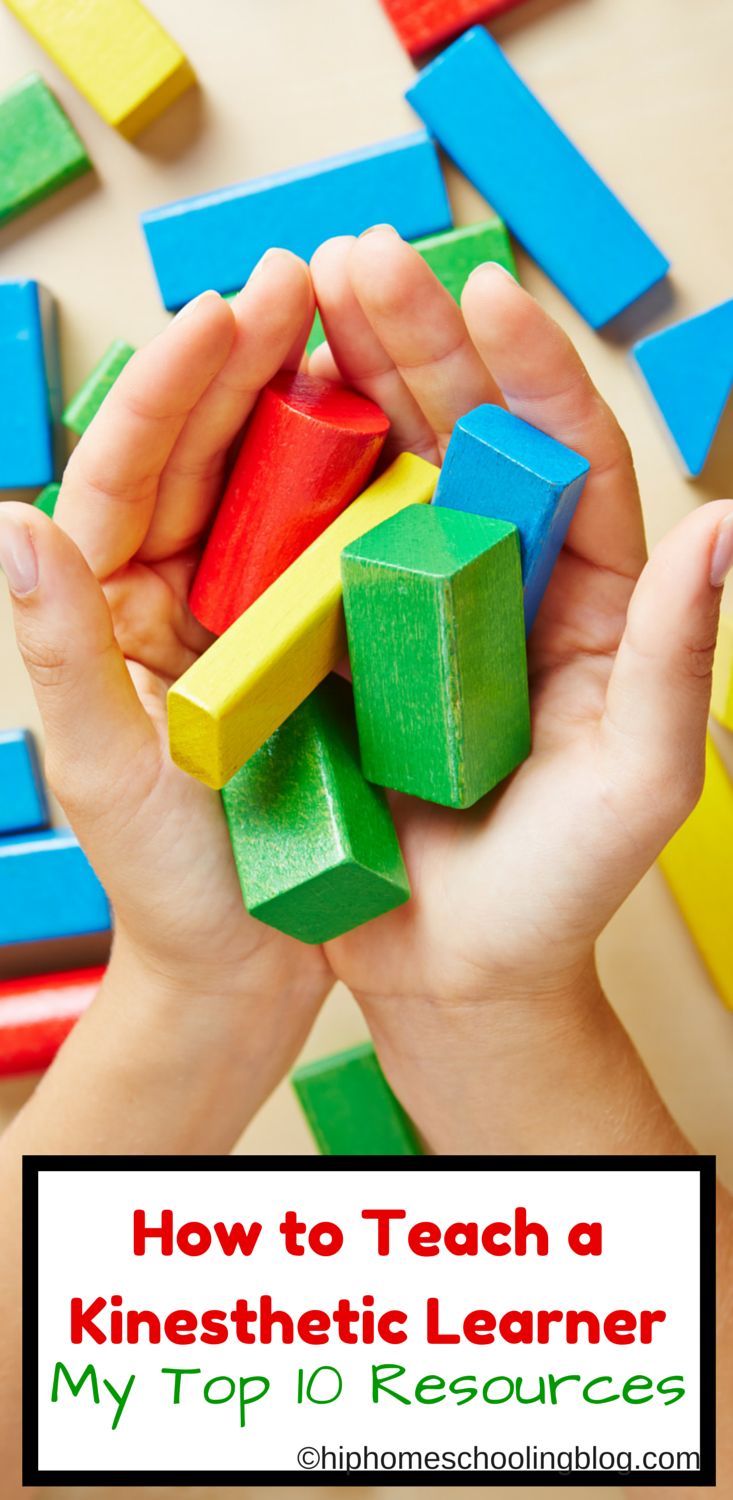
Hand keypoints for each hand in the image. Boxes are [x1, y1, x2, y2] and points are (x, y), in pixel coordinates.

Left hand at [0, 255, 329, 1075]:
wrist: (247, 964)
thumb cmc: (171, 883)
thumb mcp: (109, 770)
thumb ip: (60, 649)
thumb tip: (11, 519)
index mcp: (102, 607)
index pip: (123, 473)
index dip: (172, 388)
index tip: (228, 312)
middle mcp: (165, 591)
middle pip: (199, 451)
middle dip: (245, 360)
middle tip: (305, 277)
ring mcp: (238, 609)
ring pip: (267, 480)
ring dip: (305, 397)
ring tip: (355, 318)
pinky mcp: (305, 638)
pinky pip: (330, 541)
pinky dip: (359, 479)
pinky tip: (399, 422)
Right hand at [309, 229, 731, 1147]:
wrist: (455, 972)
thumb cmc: (558, 888)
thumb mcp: (638, 781)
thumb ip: (674, 657)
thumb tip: (727, 524)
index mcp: (586, 596)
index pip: (567, 459)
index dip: (530, 371)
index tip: (485, 292)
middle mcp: (501, 582)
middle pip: (466, 439)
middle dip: (417, 343)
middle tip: (361, 258)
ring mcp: (414, 608)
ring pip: (384, 473)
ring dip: (348, 384)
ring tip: (300, 300)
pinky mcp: (340, 646)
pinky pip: (312, 550)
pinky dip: (284, 484)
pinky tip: (256, 416)